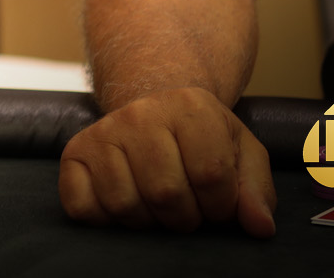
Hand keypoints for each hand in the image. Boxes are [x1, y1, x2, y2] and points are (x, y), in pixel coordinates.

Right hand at [59, 86, 275, 236]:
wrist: (154, 109)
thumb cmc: (202, 140)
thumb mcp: (241, 153)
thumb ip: (257, 190)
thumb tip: (259, 227)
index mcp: (190, 106)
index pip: (211, 177)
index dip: (221, 207)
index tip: (218, 203)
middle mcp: (140, 113)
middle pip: (166, 194)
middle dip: (185, 218)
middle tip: (188, 207)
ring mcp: (102, 131)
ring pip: (124, 205)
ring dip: (148, 221)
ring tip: (158, 205)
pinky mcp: (74, 152)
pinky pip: (83, 207)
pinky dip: (105, 220)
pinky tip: (125, 201)